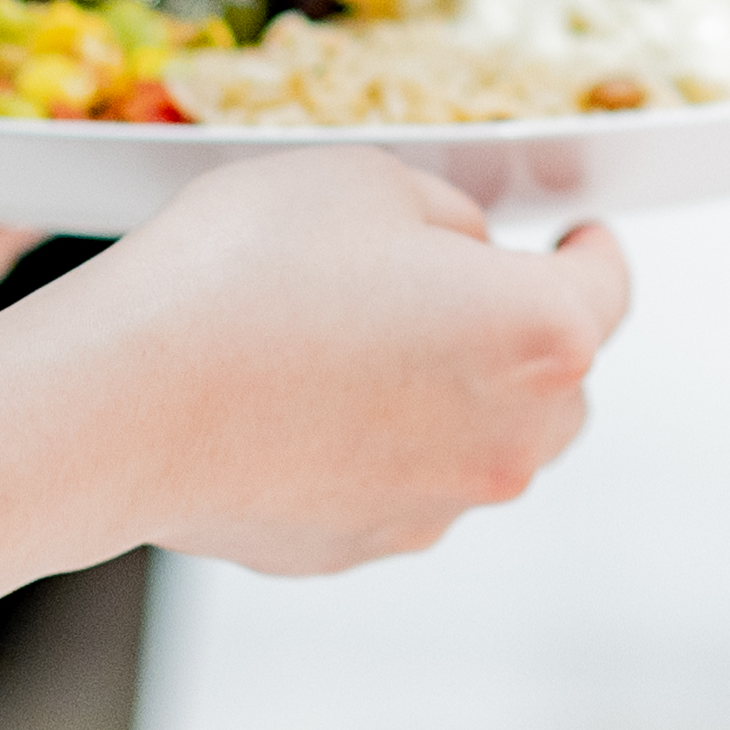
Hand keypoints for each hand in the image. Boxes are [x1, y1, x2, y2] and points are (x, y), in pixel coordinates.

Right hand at [3, 147, 629, 576]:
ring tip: (361, 340)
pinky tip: (303, 398)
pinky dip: (377, 446)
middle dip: (525, 335)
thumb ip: (446, 220)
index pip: (608, 289)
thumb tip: (462, 254)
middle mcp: (506, 442)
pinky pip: (396, 486)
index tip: (581, 237)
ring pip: (479, 445)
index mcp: (536, 336)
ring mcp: (431, 509)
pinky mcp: (356, 548)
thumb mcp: (368, 181)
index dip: (595, 252)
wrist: (121, 399)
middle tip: (459, 284)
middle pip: (557, 386)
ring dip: (450, 397)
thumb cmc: (244, 273)